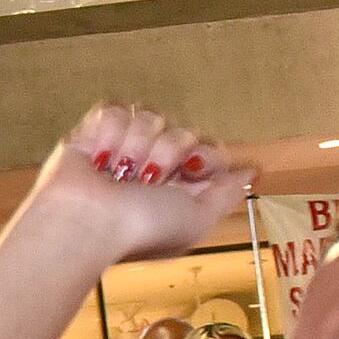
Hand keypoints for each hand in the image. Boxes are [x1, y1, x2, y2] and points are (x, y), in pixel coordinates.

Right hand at [14, 106, 254, 272]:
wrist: (87, 221)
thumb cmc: (141, 228)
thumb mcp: (196, 219)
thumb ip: (225, 193)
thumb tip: (251, 172)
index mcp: (180, 186)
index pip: (208, 147)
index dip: (203, 155)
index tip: (189, 170)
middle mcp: (154, 164)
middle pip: (182, 130)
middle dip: (165, 156)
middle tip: (145, 181)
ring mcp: (125, 145)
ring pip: (151, 116)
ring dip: (135, 148)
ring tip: (117, 175)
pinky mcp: (95, 130)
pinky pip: (117, 109)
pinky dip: (109, 135)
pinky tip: (100, 160)